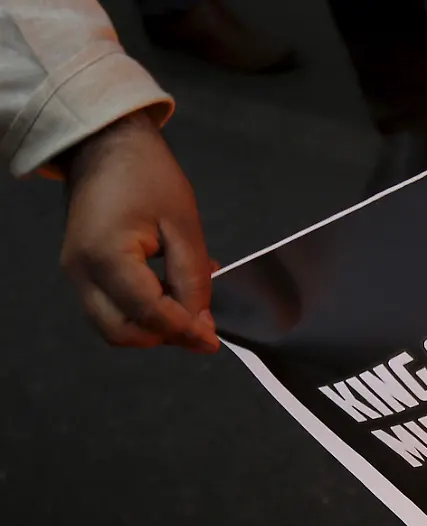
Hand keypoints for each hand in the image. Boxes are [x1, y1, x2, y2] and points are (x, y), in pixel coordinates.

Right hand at [59, 110, 219, 352]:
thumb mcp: (183, 226)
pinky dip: (141, 312)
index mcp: (106, 257)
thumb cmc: (147, 176)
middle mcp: (81, 273)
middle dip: (164, 337)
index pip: (148, 314)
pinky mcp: (81, 271)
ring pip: (113, 326)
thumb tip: (199, 323)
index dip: (184, 331)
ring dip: (152, 327)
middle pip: (121, 333)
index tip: (212, 340)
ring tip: (189, 307)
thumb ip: (192, 279)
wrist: (107, 145)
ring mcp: (76, 274)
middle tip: (201, 327)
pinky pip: (110, 307)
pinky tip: (171, 292)